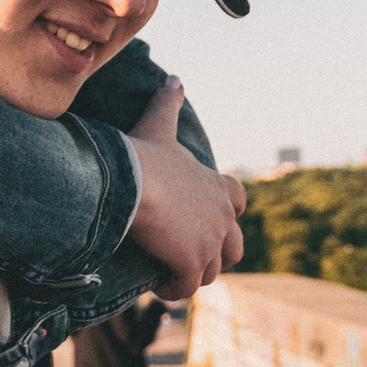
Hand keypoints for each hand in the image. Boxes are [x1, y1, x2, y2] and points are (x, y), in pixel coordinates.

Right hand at [123, 76, 245, 299]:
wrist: (129, 183)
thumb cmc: (142, 155)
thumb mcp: (158, 126)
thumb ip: (168, 103)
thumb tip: (175, 77)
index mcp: (217, 185)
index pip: (238, 199)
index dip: (227, 210)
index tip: (206, 218)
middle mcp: (222, 215)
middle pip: (234, 246)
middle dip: (216, 253)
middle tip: (187, 255)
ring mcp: (211, 242)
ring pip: (211, 270)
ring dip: (192, 273)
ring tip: (168, 272)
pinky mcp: (193, 264)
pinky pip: (187, 287)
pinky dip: (173, 289)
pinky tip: (156, 285)